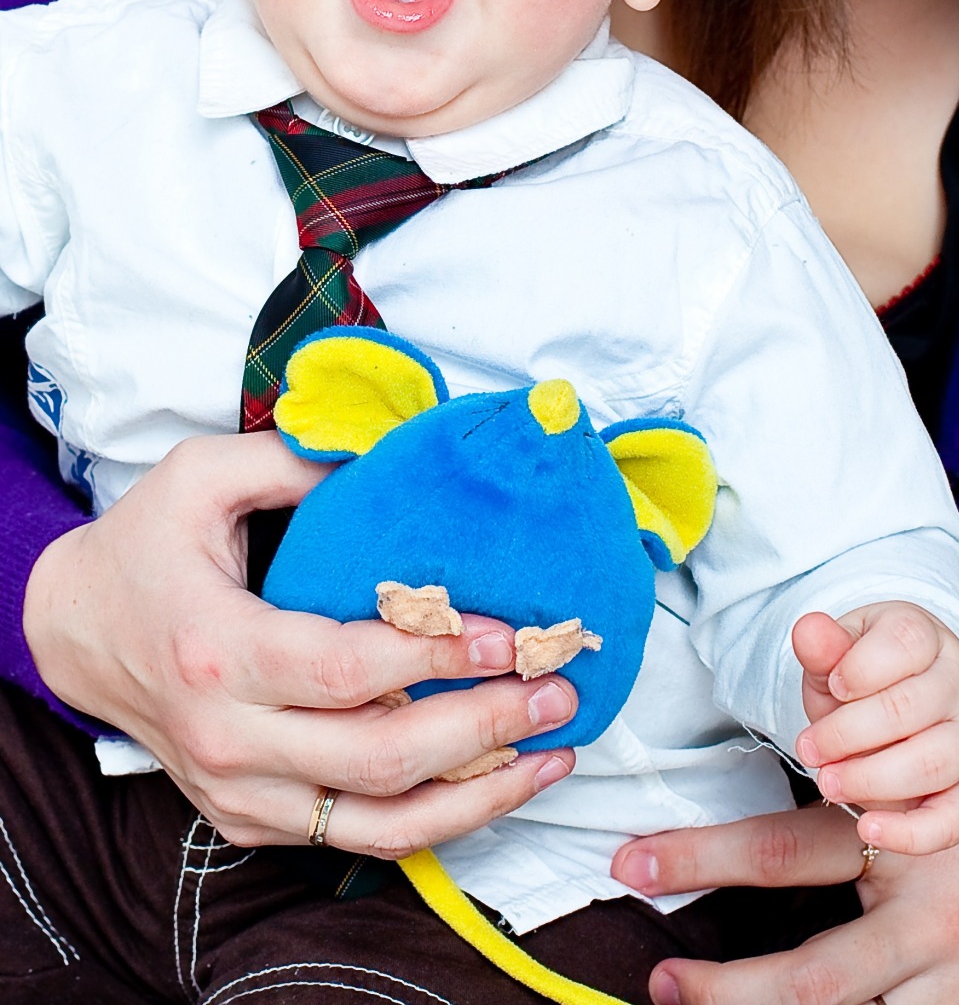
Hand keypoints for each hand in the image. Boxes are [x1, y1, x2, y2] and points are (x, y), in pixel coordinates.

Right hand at [23, 432, 578, 858]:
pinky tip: (496, 782)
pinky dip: (434, 820)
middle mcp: (229, 740)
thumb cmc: (144, 547)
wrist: (71, 632)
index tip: (510, 635)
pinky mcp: (251, 819)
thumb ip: (296, 458)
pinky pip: (355, 836)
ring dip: (478, 796)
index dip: (435, 657)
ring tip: (554, 753)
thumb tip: (393, 450)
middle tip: (559, 689)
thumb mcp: (200, 476)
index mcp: (219, 653)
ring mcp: (240, 793)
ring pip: (377, 824)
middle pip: (379, 758)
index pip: (348, 672)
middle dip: (484, 728)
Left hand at [612, 736, 958, 1004]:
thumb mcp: (958, 763)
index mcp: (911, 836)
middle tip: (660, 978)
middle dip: (722, 987)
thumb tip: (806, 773)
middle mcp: (929, 916)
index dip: (701, 856)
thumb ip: (878, 786)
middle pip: (806, 974)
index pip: (783, 850)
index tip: (631, 858)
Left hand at [792, 603, 958, 853]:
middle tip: (808, 747)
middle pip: (912, 707)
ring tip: (829, 782)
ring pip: (934, 762)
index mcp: (929, 639)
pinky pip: (952, 821)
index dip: (859, 668)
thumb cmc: (865, 679)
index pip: (906, 642)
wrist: (901, 710)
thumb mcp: (841, 655)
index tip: (832, 685)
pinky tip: (868, 828)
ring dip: (871, 777)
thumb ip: (825, 648)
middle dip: (847, 732)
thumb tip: (807, 628)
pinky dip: (910, 833)